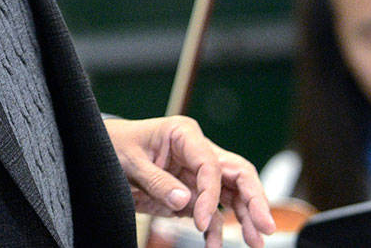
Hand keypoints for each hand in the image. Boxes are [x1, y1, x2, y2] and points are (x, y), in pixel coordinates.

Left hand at [105, 115, 274, 247]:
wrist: (105, 150)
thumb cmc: (117, 146)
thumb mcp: (130, 161)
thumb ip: (156, 181)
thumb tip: (184, 201)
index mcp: (185, 134)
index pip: (210, 164)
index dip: (211, 194)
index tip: (200, 221)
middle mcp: (198, 151)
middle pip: (237, 173)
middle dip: (254, 201)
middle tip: (265, 228)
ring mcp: (198, 172)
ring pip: (233, 192)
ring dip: (246, 216)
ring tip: (256, 242)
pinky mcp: (193, 191)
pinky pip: (213, 210)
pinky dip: (216, 229)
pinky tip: (214, 246)